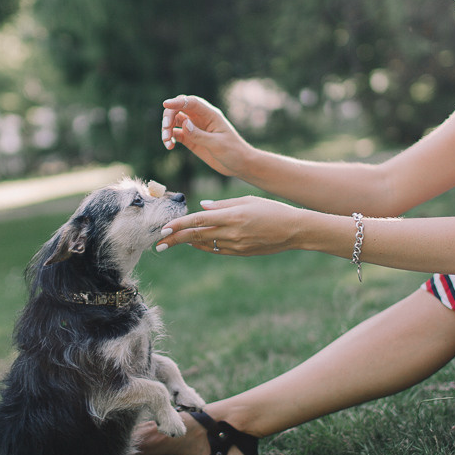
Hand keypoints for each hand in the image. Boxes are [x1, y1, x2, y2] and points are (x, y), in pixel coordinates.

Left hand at [156, 196, 304, 255]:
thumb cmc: (272, 209)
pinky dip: (204, 246)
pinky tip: (195, 243)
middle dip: (176, 240)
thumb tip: (201, 207)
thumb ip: (222, 205)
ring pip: (205, 245)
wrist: (294, 231)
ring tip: (173, 241)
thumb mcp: (247, 201)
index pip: (199, 221)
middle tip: (159, 243)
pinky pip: (217, 250)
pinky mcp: (241, 253)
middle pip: (197, 236)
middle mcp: (232, 232)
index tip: (165, 229)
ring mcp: (237, 245)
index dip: (180, 225)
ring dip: (188, 243)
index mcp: (233, 216)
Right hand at [160, 95, 250, 176]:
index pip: (192, 102)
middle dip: (169, 116)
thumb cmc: (233, 151)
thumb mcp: (217, 144)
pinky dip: (170, 138)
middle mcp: (201, 118)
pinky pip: (176, 134)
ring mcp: (195, 128)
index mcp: (210, 115)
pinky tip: (170, 146)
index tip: (165, 104)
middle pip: (180, 108)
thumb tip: (184, 123)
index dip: (178, 102)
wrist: (240, 164)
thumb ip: (200, 135)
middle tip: (166, 129)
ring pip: (175, 121)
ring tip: (167, 141)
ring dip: (167, 129)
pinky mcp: (191, 139)